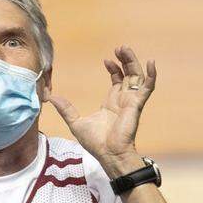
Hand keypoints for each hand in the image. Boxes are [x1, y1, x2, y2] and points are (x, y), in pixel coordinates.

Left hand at [48, 45, 156, 176]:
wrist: (108, 154)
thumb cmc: (96, 143)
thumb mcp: (75, 122)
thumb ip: (65, 109)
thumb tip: (50, 97)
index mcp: (112, 103)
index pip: (117, 81)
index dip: (114, 69)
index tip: (106, 60)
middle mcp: (124, 100)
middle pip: (128, 75)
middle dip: (125, 60)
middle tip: (120, 48)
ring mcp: (131, 101)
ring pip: (137, 77)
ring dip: (133, 62)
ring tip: (125, 49)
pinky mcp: (137, 104)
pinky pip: (148, 87)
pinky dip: (151, 75)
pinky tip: (150, 63)